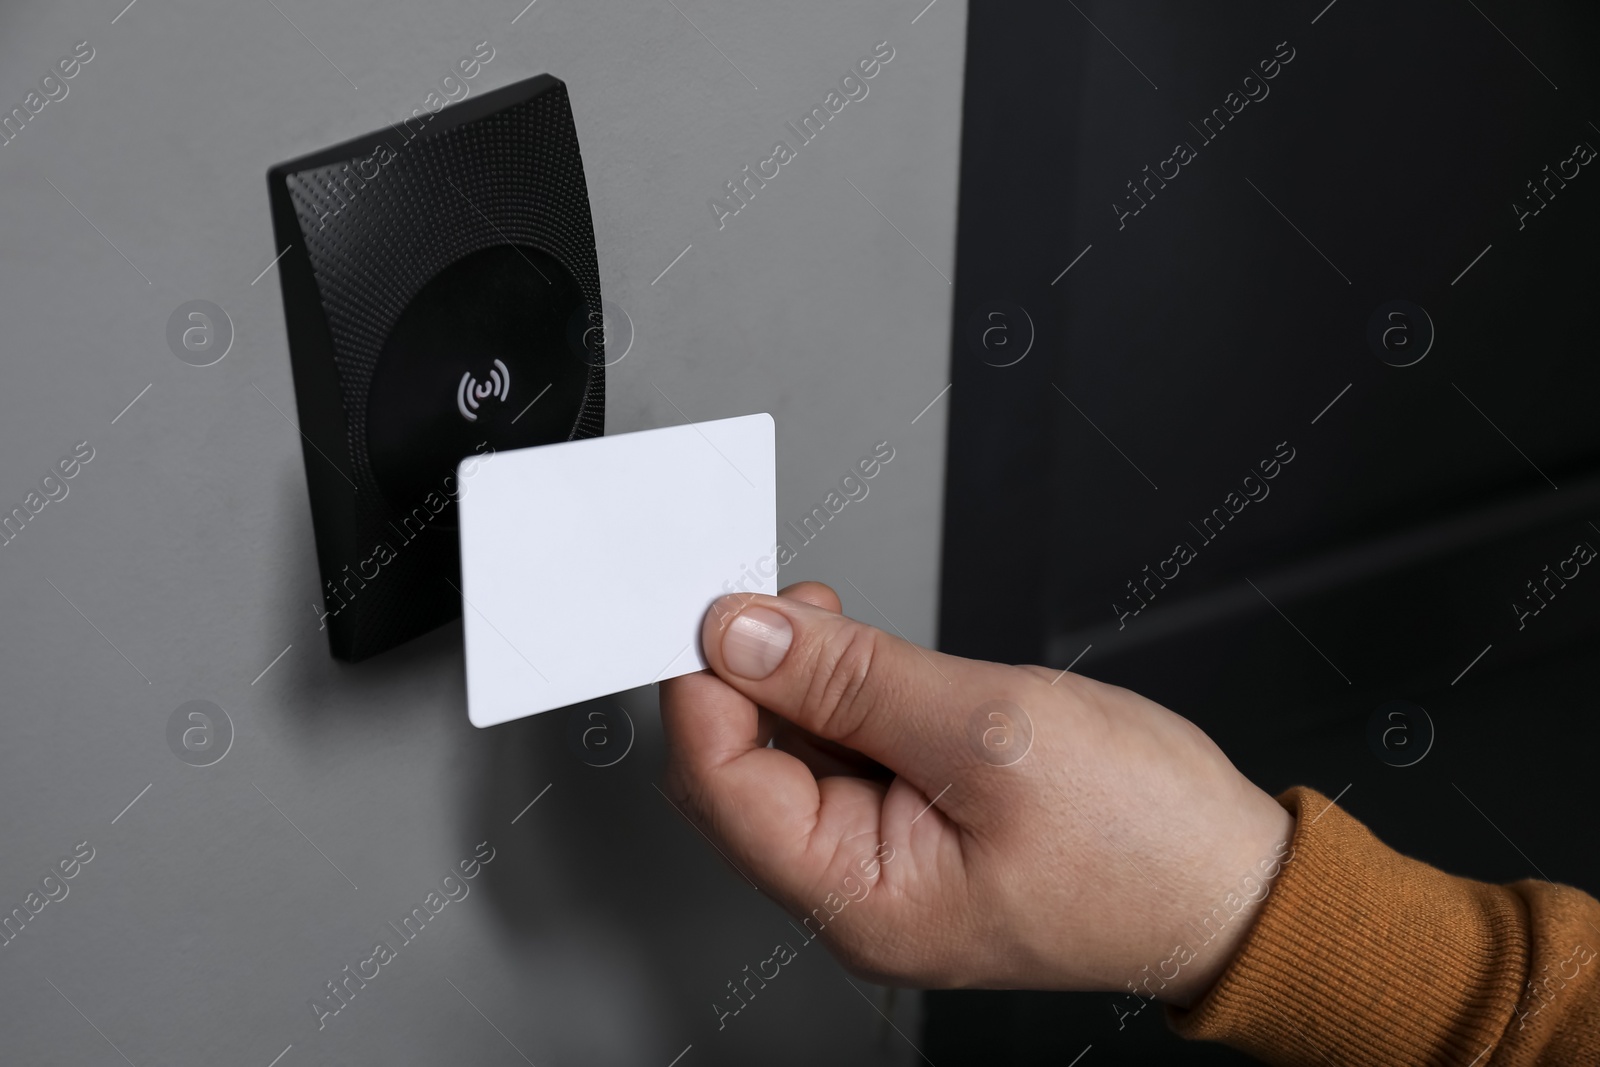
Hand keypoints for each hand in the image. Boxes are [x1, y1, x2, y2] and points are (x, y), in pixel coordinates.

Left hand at [659, 583, 1293, 1004]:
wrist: (1235, 884)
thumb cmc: (1147, 838)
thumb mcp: (992, 728)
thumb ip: (853, 679)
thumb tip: (745, 636)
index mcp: (860, 899)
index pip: (721, 784)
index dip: (704, 686)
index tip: (715, 607)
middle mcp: (856, 897)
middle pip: (740, 775)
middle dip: (743, 677)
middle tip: (774, 598)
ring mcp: (883, 871)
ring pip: (789, 762)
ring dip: (794, 681)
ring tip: (828, 620)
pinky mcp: (912, 838)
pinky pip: (842, 766)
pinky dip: (839, 702)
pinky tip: (858, 659)